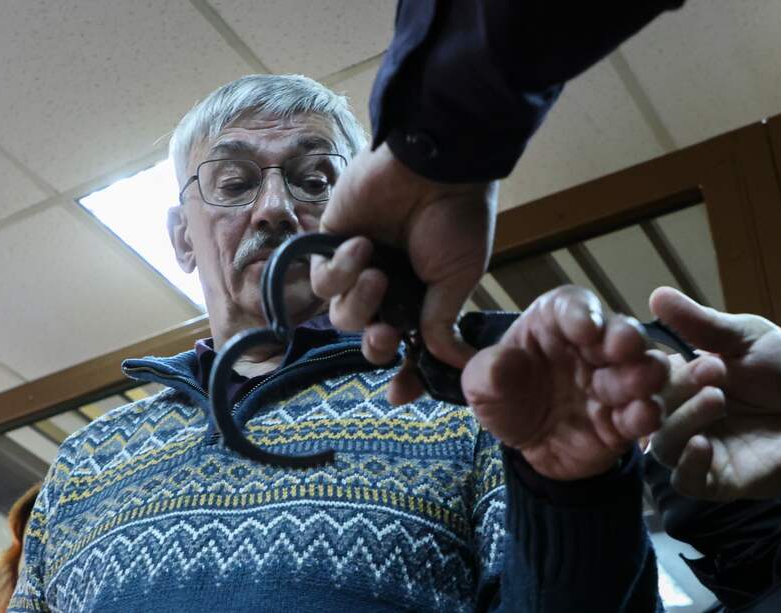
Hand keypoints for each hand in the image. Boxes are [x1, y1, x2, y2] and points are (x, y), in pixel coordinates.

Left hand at [311, 144, 495, 402]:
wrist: (437, 166)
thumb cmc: (457, 220)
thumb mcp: (458, 280)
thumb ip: (440, 323)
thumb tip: (451, 364)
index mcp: (423, 298)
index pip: (408, 347)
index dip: (405, 375)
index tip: (400, 396)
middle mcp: (389, 287)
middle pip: (369, 337)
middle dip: (375, 344)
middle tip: (387, 334)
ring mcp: (359, 267)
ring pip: (341, 316)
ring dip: (358, 303)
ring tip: (377, 272)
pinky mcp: (331, 244)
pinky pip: (322, 280)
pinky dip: (339, 269)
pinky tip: (361, 244)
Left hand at [461, 286, 669, 480]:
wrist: (523, 445)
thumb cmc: (505, 396)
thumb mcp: (481, 384)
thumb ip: (488, 372)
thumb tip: (502, 365)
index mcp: (555, 323)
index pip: (572, 306)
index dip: (581, 313)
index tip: (585, 328)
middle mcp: (592, 346)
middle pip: (619, 332)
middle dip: (626, 338)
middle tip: (624, 348)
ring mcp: (613, 381)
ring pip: (643, 368)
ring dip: (645, 373)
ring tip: (640, 383)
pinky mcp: (626, 419)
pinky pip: (644, 413)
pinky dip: (647, 413)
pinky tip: (641, 416)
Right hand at [649, 287, 780, 528]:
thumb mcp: (745, 338)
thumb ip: (701, 323)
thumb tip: (657, 294)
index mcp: (676, 379)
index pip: (640, 373)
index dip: (641, 365)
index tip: (658, 353)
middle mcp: (676, 414)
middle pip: (647, 408)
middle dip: (675, 388)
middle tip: (712, 370)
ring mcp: (692, 448)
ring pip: (663, 444)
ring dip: (684, 420)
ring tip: (718, 399)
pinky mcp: (713, 480)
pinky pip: (684, 480)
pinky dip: (689, 463)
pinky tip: (704, 445)